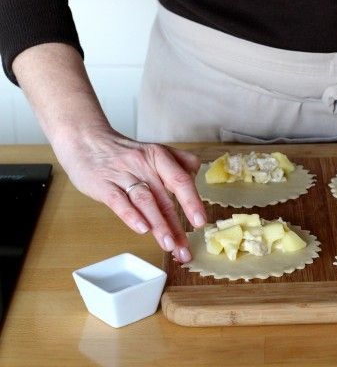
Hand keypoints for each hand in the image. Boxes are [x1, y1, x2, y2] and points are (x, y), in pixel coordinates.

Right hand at [53, 124, 206, 262]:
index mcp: (159, 157)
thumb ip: (179, 162)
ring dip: (158, 225)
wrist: (85, 139)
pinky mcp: (103, 185)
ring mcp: (123, 175)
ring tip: (169, 245)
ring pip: (145, 201)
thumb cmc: (124, 152)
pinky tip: (142, 230)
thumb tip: (196, 177)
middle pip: (164, 197)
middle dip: (177, 224)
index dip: (192, 202)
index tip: (201, 222)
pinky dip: (131, 216)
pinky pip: (119, 201)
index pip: (181, 180)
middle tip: (185, 246)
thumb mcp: (155, 150)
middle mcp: (144, 165)